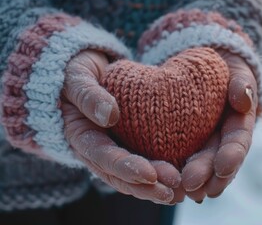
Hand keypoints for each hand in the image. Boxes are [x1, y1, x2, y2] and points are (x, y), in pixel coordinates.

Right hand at [61, 50, 181, 204]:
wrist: (86, 74)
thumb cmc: (77, 74)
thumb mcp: (76, 78)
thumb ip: (88, 95)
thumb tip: (109, 115)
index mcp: (81, 136)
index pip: (102, 157)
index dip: (125, 167)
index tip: (149, 175)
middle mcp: (96, 150)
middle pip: (119, 175)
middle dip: (145, 187)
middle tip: (171, 191)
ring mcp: (111, 149)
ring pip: (131, 176)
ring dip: (153, 187)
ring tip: (179, 193)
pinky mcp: (127, 144)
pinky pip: (141, 163)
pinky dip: (157, 175)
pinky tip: (178, 181)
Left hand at [180, 49, 257, 202]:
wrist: (208, 68)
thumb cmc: (226, 71)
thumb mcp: (237, 72)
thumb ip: (242, 83)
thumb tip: (243, 99)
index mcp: (240, 125)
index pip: (238, 142)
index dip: (232, 156)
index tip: (223, 167)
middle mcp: (223, 140)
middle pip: (217, 160)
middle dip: (206, 174)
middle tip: (191, 185)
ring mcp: (206, 144)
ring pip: (201, 166)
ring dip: (192, 181)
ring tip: (180, 192)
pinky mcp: (186, 143)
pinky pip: (181, 158)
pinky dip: (176, 171)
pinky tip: (166, 183)